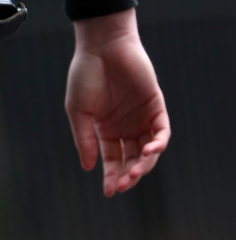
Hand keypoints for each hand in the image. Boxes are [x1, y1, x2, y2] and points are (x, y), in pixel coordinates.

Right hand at [64, 8, 169, 196]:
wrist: (102, 47)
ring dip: (143, 164)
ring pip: (148, 150)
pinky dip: (157, 144)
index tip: (109, 191)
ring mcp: (141, 117)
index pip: (112, 160)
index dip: (111, 176)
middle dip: (128, 175)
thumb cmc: (85, 75)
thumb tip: (88, 167)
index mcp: (105, 130)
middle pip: (131, 160)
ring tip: (134, 173)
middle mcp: (125, 127)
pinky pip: (161, 131)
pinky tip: (147, 151)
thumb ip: (84, 138)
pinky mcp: (155, 106)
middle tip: (122, 186)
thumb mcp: (78, 110)